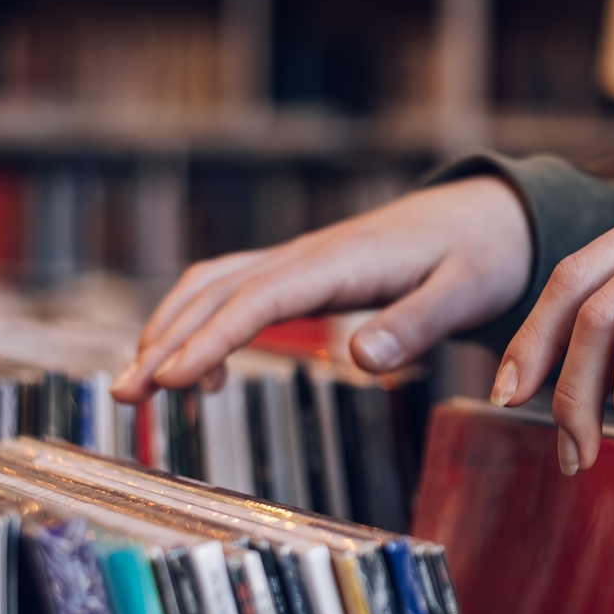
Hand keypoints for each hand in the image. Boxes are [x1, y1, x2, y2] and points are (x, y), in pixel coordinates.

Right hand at [111, 176, 531, 401]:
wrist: (488, 217)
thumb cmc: (480, 255)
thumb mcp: (465, 291)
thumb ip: (416, 325)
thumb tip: (363, 361)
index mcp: (343, 260)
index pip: (261, 299)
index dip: (212, 338)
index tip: (173, 378)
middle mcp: (309, 254)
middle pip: (218, 292)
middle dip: (165, 341)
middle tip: (126, 396)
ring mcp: (300, 260)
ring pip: (214, 287)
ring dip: (168, 330)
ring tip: (136, 387)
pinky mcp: (301, 272)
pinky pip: (233, 291)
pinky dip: (199, 323)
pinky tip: (199, 373)